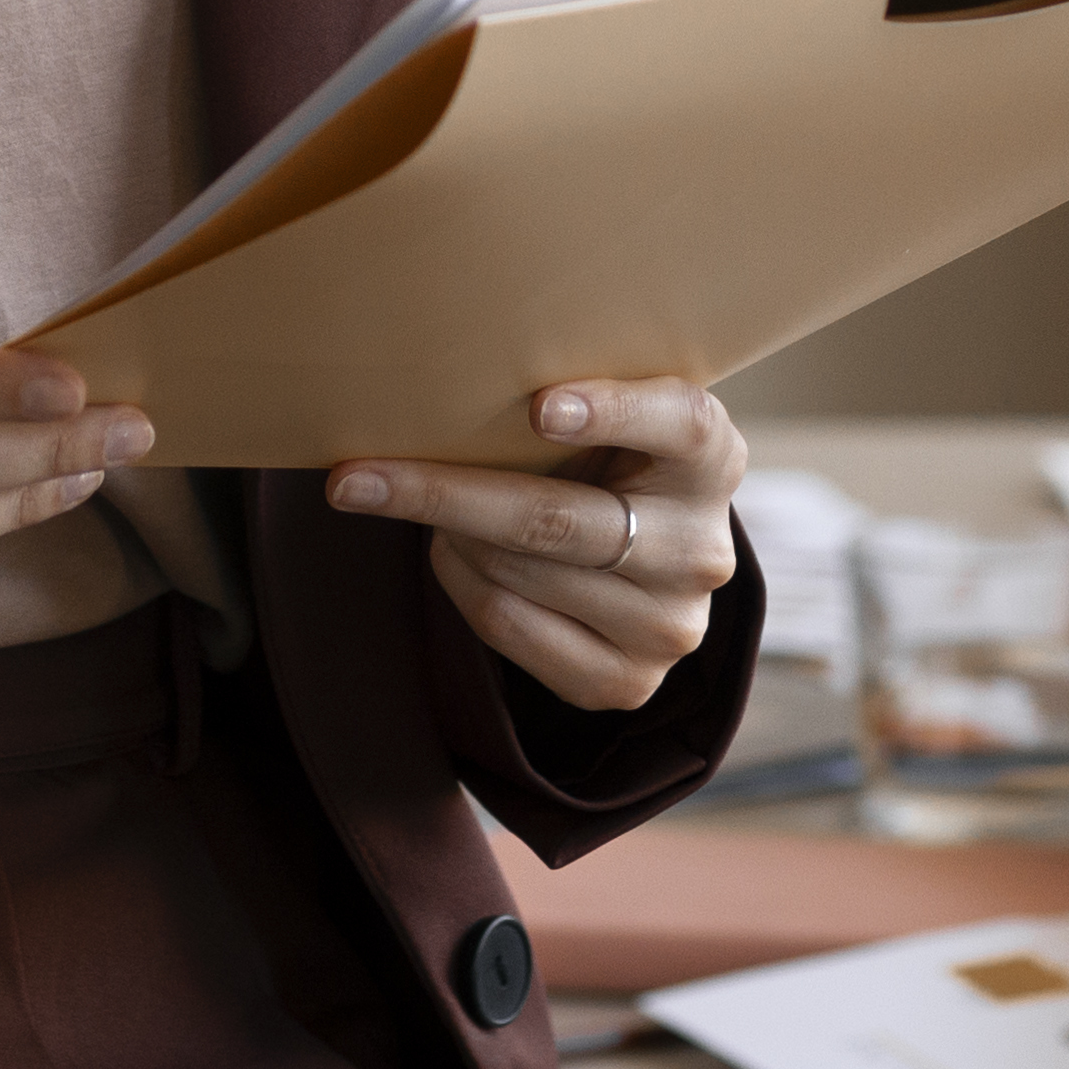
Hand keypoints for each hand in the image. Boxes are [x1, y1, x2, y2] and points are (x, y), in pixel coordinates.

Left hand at [332, 377, 749, 713]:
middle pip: (557, 520)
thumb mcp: (606, 415)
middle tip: (355, 476)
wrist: (642, 553)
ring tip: (426, 504)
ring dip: (450, 536)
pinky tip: (452, 551)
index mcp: (713, 456)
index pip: (678, 424)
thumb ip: (561, 397)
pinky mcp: (629, 683)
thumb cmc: (601, 457)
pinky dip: (461, 583)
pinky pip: (509, 627)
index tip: (540, 406)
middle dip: (444, 493)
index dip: (613, 413)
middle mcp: (703, 548)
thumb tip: (439, 385)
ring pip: (518, 575)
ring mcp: (671, 626)